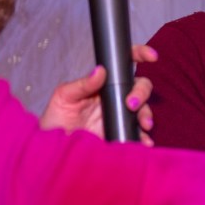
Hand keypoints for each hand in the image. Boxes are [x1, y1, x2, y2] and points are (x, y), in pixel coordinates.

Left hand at [40, 44, 157, 143]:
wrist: (53, 149)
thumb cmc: (55, 120)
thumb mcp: (64, 97)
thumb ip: (82, 84)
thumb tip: (100, 70)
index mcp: (102, 84)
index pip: (123, 65)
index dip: (139, 55)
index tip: (151, 56)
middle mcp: (115, 98)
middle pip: (139, 87)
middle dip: (141, 92)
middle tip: (131, 104)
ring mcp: (120, 116)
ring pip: (143, 109)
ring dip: (147, 115)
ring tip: (144, 125)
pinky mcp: (121, 134)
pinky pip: (139, 134)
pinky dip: (145, 137)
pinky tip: (144, 142)